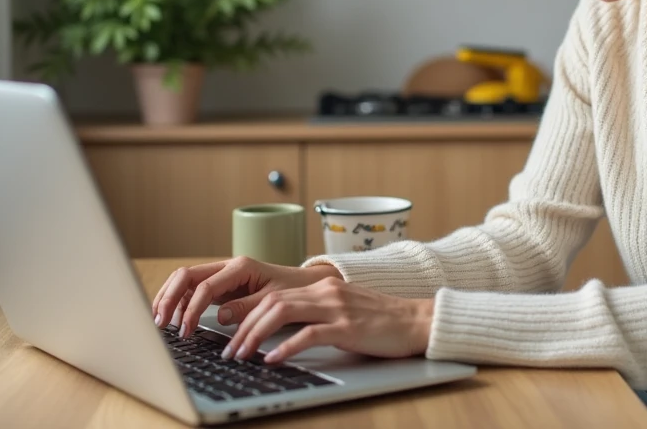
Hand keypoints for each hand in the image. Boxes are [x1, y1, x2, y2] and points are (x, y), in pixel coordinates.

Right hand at [151, 256, 342, 337]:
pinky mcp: (220, 286)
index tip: (185, 330)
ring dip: (169, 299)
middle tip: (159, 323)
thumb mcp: (274, 301)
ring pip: (185, 281)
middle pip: (186, 276)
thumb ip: (248, 307)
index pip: (204, 286)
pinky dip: (180, 303)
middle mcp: (227, 267)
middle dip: (168, 298)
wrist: (305, 285)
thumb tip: (222, 316)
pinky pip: (192, 290)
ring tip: (160, 322)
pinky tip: (174, 319)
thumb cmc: (292, 291)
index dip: (191, 309)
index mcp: (240, 267)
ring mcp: (222, 275)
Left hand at [221, 277, 433, 363]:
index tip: (230, 333)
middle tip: (229, 350)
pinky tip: (273, 359)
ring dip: (256, 335)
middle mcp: (326, 291)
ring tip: (242, 355)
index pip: (273, 295)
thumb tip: (282, 332)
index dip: (247, 313)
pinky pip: (309, 334)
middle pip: (271, 302)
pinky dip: (287, 347)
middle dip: (244, 327)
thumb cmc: (381, 321)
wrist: (417, 320)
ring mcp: (337, 307)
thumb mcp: (343, 309)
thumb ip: (316, 313)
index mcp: (322, 286)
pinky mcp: (348, 327)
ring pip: (283, 313)